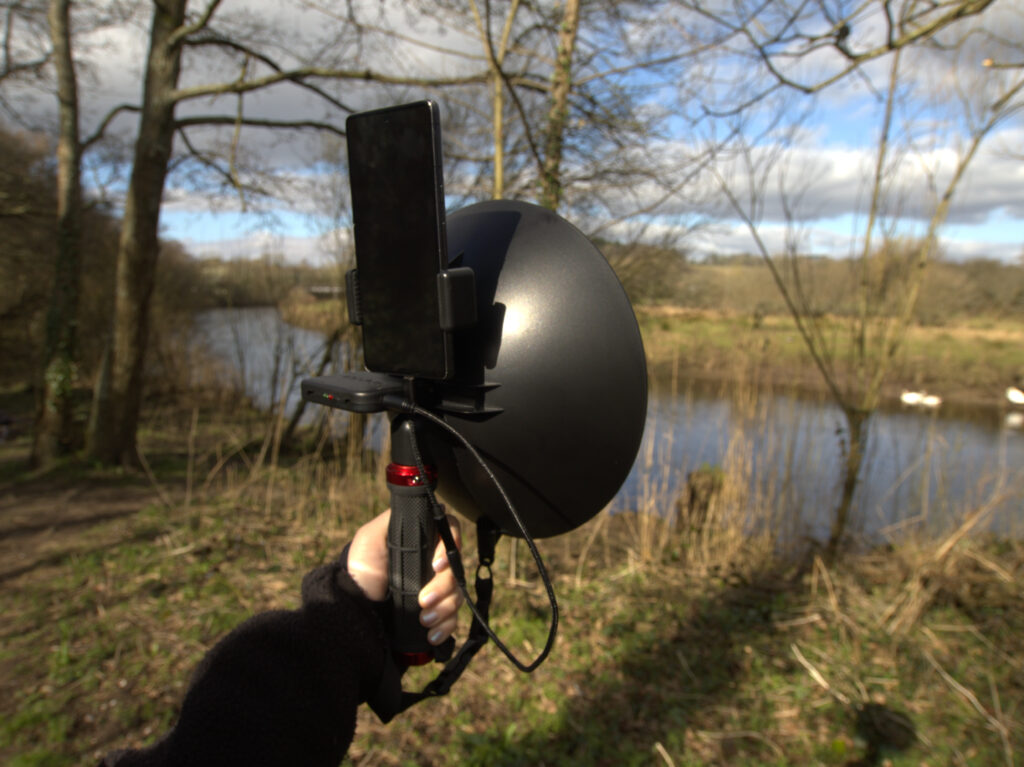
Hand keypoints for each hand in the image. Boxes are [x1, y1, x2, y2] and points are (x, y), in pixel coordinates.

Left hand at [347, 509, 463, 645]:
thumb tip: (418, 505)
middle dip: (443, 587)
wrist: (352, 603)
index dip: (450, 547)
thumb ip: (394, 518)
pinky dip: (445, 627)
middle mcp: (434, 566)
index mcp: (424, 544)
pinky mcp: (434, 614)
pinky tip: (430, 634)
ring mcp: (436, 591)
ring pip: (457, 596)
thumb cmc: (361, 566)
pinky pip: (452, 621)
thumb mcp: (372, 535)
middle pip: (457, 570)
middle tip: (424, 599)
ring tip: (424, 619)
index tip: (436, 564)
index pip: (451, 536)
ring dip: (444, 609)